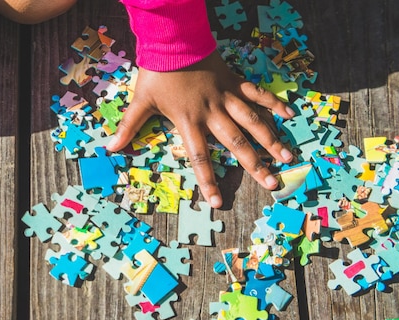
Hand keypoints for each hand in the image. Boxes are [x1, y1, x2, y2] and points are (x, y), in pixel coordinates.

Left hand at [106, 50, 295, 208]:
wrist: (173, 39)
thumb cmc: (157, 72)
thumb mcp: (140, 101)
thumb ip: (128, 127)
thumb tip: (109, 147)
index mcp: (189, 121)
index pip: (200, 158)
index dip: (208, 181)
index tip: (219, 201)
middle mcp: (212, 113)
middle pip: (236, 144)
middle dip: (255, 165)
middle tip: (272, 183)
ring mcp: (226, 97)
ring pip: (252, 122)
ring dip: (270, 140)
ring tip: (287, 157)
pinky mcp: (233, 82)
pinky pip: (257, 94)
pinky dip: (273, 103)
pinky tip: (289, 115)